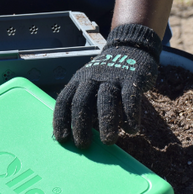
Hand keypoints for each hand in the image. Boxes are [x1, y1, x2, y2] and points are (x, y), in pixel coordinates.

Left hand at [53, 24, 161, 148]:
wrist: (130, 47)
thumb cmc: (106, 75)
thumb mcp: (89, 82)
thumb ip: (84, 102)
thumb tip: (74, 133)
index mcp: (78, 80)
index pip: (64, 100)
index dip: (60, 120)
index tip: (62, 138)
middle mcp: (92, 78)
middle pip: (81, 103)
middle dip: (80, 126)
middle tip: (83, 146)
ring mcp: (112, 77)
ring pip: (105, 101)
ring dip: (106, 123)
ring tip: (108, 141)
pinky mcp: (132, 78)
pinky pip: (129, 98)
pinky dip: (130, 115)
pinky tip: (131, 130)